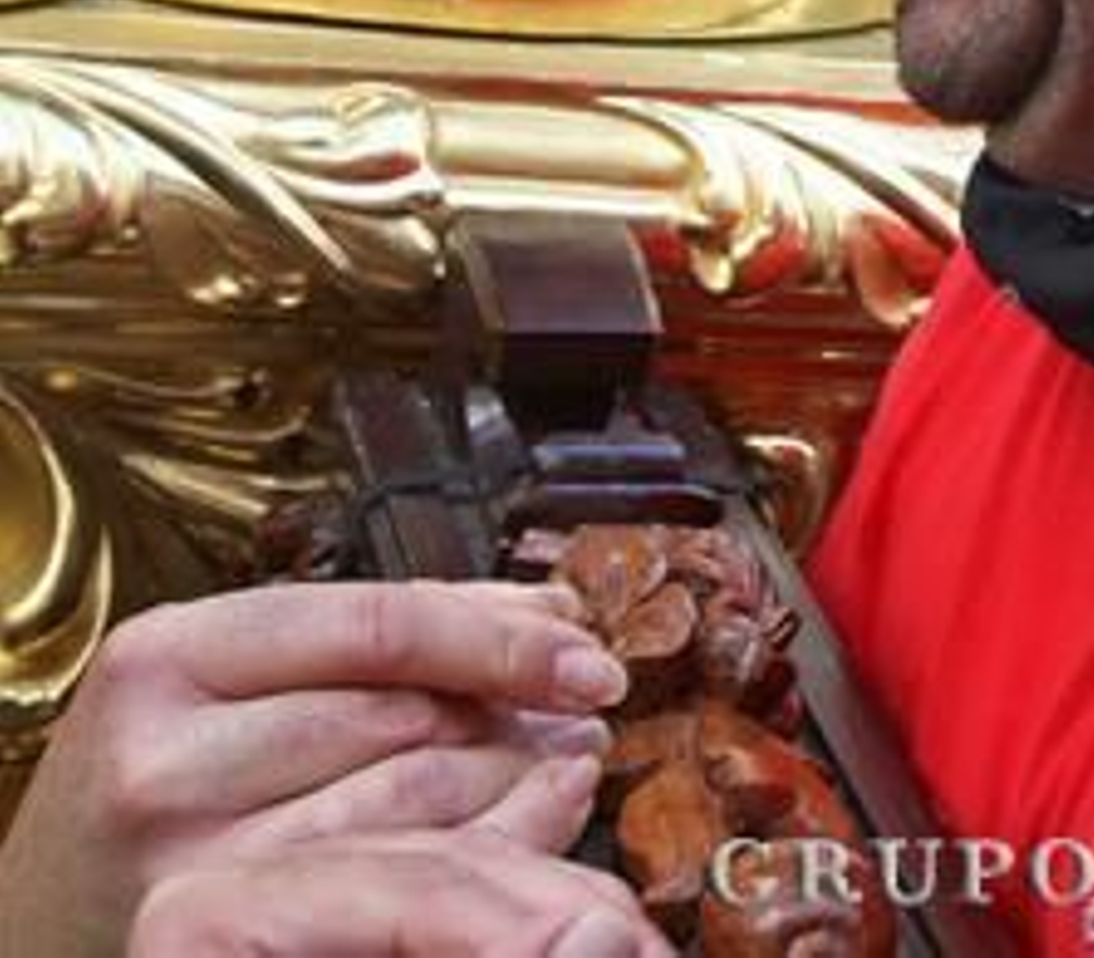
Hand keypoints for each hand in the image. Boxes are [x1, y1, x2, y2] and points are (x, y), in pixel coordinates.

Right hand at [0, 580, 629, 957]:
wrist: (35, 927)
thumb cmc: (154, 786)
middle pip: (400, 716)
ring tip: (573, 760)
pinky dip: (480, 851)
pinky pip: (388, 882)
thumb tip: (543, 615)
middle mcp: (164, 758)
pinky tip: (530, 828)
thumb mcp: (226, 687)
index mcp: (168, 655)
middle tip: (592, 703)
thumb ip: (366, 644)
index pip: (376, 625)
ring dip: (515, 779)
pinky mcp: (211, 933)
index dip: (497, 634)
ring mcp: (184, 865)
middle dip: (517, 708)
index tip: (584, 645)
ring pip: (407, 805)